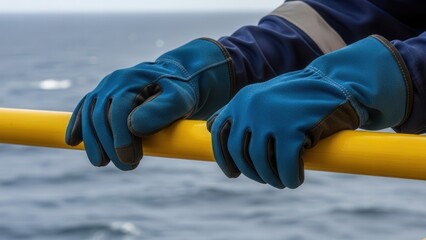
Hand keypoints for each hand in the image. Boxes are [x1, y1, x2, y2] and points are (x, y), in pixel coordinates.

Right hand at [66, 39, 233, 169]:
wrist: (176, 79)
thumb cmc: (179, 92)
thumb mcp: (179, 101)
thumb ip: (161, 111)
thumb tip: (134, 126)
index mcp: (133, 80)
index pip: (119, 112)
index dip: (121, 139)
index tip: (130, 160)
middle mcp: (114, 80)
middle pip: (101, 115)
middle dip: (109, 145)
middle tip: (125, 167)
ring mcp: (106, 86)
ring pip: (89, 114)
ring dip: (92, 142)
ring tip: (102, 163)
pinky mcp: (102, 95)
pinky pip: (84, 109)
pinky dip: (77, 125)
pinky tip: (72, 142)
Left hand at [208, 35, 412, 187]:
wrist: (336, 84)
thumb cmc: (298, 97)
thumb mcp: (263, 99)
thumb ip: (238, 112)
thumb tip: (208, 127)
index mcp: (242, 99)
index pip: (219, 132)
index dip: (223, 158)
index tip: (233, 174)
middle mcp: (250, 106)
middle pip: (238, 151)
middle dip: (251, 172)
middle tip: (266, 180)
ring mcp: (270, 116)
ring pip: (260, 161)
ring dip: (271, 178)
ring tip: (282, 182)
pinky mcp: (292, 128)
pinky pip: (285, 165)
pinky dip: (290, 178)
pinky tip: (296, 180)